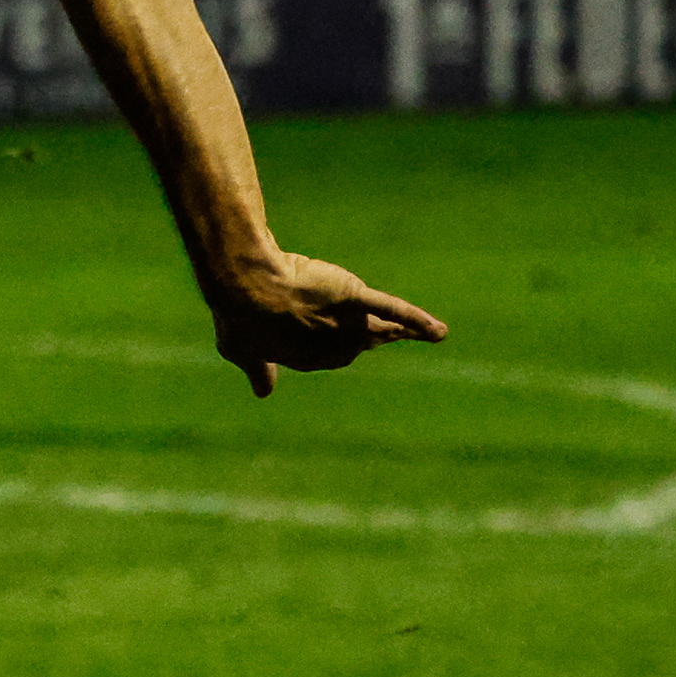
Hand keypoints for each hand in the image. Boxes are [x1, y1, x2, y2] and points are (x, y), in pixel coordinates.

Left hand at [205, 248, 446, 397]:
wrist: (247, 285)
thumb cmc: (238, 317)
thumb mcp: (240, 349)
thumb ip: (257, 368)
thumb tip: (262, 390)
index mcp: (310, 359)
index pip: (331, 352)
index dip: (327, 340)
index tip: (324, 333)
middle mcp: (335, 347)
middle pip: (361, 340)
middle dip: (364, 332)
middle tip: (379, 329)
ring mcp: (348, 324)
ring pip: (382, 327)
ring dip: (405, 329)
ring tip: (431, 332)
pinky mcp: (356, 299)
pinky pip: (392, 310)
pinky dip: (416, 320)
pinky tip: (437, 331)